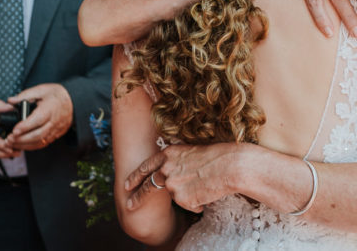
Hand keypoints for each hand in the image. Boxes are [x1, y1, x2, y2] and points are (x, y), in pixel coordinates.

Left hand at [5, 83, 72, 150]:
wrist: (73, 101)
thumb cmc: (57, 95)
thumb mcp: (42, 89)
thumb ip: (25, 95)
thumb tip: (11, 101)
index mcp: (50, 108)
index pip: (37, 120)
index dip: (25, 127)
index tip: (14, 130)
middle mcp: (54, 121)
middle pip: (38, 134)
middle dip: (22, 139)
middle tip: (9, 139)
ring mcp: (55, 130)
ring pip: (40, 141)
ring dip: (25, 145)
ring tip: (12, 143)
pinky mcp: (55, 135)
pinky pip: (43, 144)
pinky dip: (32, 146)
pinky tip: (22, 145)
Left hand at [125, 143, 240, 212]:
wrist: (229, 165)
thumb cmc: (217, 156)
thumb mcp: (191, 151)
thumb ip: (176, 161)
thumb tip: (168, 173)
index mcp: (169, 154)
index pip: (146, 166)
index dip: (135, 176)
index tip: (127, 185)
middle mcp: (166, 168)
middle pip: (147, 185)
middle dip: (136, 197)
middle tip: (129, 205)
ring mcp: (173, 184)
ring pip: (175, 196)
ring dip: (187, 195)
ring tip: (204, 185)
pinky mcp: (182, 199)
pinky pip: (188, 205)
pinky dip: (197, 202)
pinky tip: (207, 192)